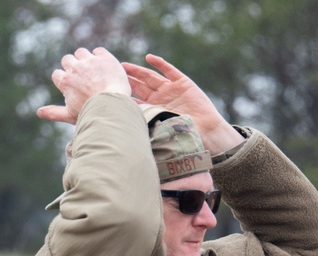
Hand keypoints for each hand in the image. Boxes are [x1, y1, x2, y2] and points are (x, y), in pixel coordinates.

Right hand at [37, 48, 130, 124]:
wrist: (113, 105)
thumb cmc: (91, 113)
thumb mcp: (70, 115)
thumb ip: (54, 112)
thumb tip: (38, 113)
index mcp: (65, 81)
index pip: (57, 74)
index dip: (65, 80)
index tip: (74, 88)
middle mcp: (75, 68)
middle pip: (67, 60)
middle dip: (73, 67)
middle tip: (84, 79)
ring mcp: (90, 61)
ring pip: (81, 53)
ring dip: (85, 59)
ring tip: (94, 72)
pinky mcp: (105, 58)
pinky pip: (98, 51)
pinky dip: (100, 57)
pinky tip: (105, 67)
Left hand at [122, 54, 243, 154]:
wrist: (206, 131)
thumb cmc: (186, 134)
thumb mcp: (163, 130)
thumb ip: (148, 125)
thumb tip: (126, 129)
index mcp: (155, 110)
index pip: (137, 100)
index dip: (125, 94)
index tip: (111, 91)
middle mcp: (161, 98)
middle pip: (140, 86)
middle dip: (127, 80)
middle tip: (114, 73)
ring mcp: (171, 89)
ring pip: (151, 77)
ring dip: (138, 71)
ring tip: (124, 66)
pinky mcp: (182, 83)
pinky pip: (169, 70)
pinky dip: (160, 63)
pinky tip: (149, 58)